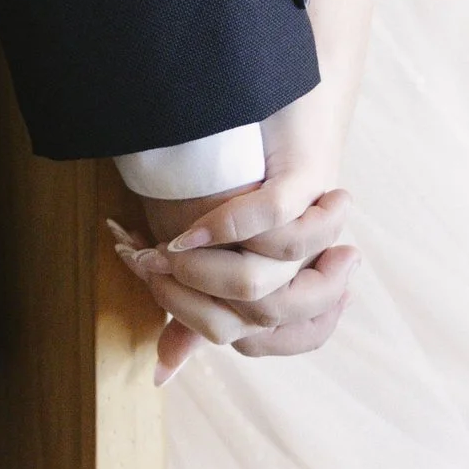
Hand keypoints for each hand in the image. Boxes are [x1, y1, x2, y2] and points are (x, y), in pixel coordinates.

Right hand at [108, 89, 354, 374]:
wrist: (286, 95)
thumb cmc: (246, 178)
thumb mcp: (215, 254)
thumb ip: (196, 312)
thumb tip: (162, 373)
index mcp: (298, 283)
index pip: (261, 343)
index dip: (201, 324)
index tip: (156, 286)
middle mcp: (316, 261)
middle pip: (257, 317)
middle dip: (191, 296)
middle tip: (151, 264)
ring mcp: (317, 219)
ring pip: (263, 280)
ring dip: (205, 269)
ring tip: (167, 247)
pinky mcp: (312, 176)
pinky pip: (271, 219)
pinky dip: (225, 226)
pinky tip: (188, 228)